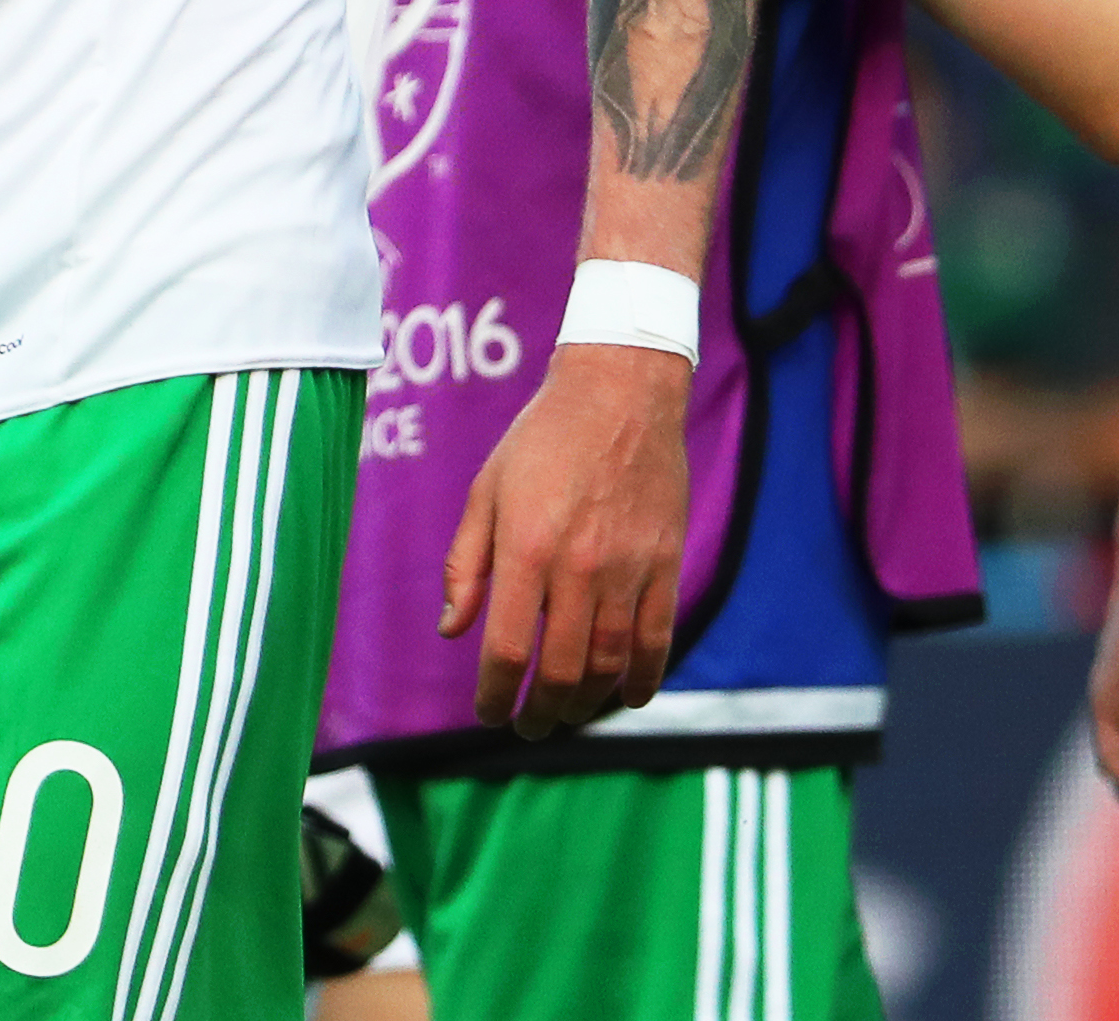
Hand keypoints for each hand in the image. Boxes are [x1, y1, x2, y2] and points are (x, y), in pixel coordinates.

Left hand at [438, 340, 686, 736]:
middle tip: (529, 725)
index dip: (495, 696)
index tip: (488, 713)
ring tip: (567, 713)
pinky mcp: (666, 563)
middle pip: (562, 671)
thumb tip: (452, 630)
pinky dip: (643, 678)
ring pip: (610, 664)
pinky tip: (627, 696)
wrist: (620, 393)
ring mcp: (629, 568)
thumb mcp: (486, 491)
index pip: (508, 650)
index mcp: (526, 549)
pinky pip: (658, 638)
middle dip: (540, 713)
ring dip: (586, 704)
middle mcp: (578, 567)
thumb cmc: (542, 439)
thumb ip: (466, 564)